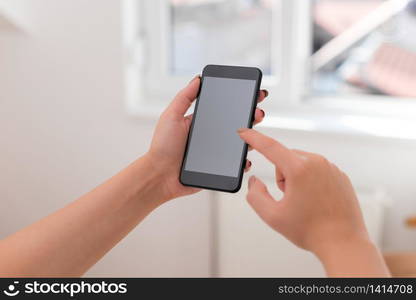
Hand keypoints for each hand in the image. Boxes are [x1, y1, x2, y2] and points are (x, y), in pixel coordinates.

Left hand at [146, 76, 267, 201]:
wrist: (160, 175)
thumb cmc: (162, 146)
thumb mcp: (171, 116)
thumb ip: (185, 97)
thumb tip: (198, 79)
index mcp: (202, 121)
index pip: (224, 107)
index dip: (240, 99)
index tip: (253, 93)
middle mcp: (211, 135)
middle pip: (237, 123)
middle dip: (251, 116)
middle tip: (257, 112)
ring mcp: (216, 152)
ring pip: (240, 143)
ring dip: (251, 138)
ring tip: (253, 134)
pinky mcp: (218, 168)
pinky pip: (235, 164)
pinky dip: (243, 161)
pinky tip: (245, 158)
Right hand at [238, 129, 389, 275]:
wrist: (343, 243)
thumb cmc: (312, 231)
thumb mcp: (272, 216)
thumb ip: (255, 195)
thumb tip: (254, 181)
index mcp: (299, 169)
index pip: (269, 146)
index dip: (253, 138)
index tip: (244, 131)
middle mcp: (317, 163)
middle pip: (285, 158)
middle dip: (281, 176)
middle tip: (289, 199)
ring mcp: (331, 168)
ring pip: (301, 164)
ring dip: (296, 179)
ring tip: (305, 203)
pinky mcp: (339, 175)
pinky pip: (316, 170)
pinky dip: (310, 182)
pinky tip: (316, 201)